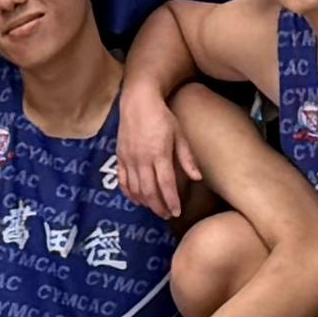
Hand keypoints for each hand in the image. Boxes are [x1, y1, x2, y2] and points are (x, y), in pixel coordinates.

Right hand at [114, 75, 187, 220]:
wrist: (138, 101)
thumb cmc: (162, 116)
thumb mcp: (179, 134)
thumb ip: (186, 158)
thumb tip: (197, 178)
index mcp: (159, 154)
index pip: (166, 185)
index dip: (171, 201)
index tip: (177, 212)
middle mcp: (142, 159)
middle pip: (149, 191)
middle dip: (159, 206)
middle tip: (166, 215)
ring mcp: (129, 158)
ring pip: (135, 189)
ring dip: (145, 202)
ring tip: (155, 209)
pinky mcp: (120, 156)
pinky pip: (122, 180)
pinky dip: (129, 193)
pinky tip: (137, 199)